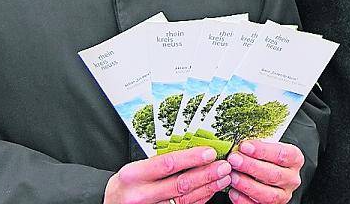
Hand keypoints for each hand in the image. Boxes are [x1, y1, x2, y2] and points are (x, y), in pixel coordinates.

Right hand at [103, 146, 231, 203]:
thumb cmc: (125, 185)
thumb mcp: (134, 169)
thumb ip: (158, 162)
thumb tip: (191, 151)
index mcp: (134, 175)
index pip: (167, 164)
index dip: (191, 158)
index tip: (210, 152)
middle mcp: (141, 194)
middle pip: (181, 184)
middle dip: (206, 174)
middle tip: (224, 165)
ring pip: (186, 200)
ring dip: (208, 188)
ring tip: (223, 177)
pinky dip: (200, 200)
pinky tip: (210, 191)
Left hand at [226, 140, 303, 203]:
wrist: (269, 170)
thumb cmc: (266, 156)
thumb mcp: (267, 145)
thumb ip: (257, 146)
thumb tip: (239, 144)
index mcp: (294, 159)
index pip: (282, 154)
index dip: (263, 151)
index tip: (245, 146)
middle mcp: (292, 179)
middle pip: (274, 175)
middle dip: (251, 167)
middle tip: (234, 160)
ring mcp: (283, 195)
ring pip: (269, 195)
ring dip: (247, 185)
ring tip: (233, 176)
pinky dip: (244, 200)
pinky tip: (233, 191)